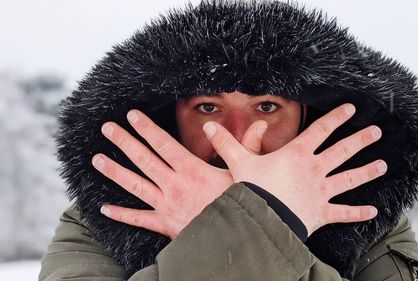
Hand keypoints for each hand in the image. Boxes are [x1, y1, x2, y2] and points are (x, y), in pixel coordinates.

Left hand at [92, 109, 266, 238]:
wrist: (234, 240)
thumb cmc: (240, 205)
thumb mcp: (245, 174)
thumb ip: (246, 148)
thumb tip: (259, 125)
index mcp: (192, 170)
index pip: (164, 143)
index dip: (146, 128)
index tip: (131, 115)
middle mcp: (174, 185)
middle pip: (144, 159)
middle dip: (124, 141)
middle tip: (107, 128)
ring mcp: (166, 205)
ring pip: (135, 185)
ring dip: (115, 171)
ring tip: (97, 159)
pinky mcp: (165, 224)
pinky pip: (139, 219)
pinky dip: (122, 214)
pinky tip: (104, 208)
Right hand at [203, 103, 385, 235]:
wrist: (262, 218)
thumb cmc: (253, 189)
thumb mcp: (239, 162)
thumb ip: (227, 143)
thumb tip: (209, 126)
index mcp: (298, 154)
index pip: (320, 130)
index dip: (336, 117)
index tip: (351, 108)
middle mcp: (315, 170)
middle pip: (342, 151)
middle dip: (360, 140)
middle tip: (377, 132)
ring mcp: (322, 191)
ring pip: (349, 179)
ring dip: (367, 172)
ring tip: (383, 165)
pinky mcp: (322, 212)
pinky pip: (344, 212)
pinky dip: (358, 213)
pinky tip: (374, 211)